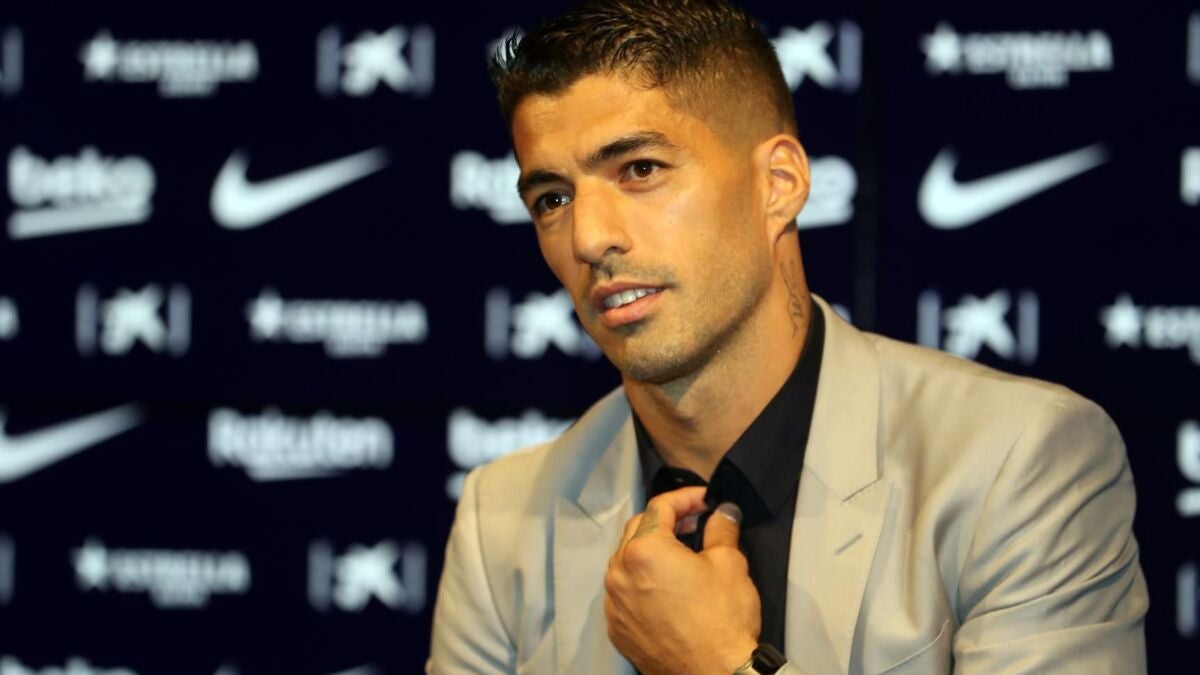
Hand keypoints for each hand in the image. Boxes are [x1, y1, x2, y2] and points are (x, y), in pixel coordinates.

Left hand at [604, 487, 760, 674]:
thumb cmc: (722, 623)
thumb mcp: (729, 564)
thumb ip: (721, 529)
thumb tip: (723, 513)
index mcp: (645, 551)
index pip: (660, 507)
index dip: (686, 498)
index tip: (705, 501)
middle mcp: (620, 573)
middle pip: (638, 529)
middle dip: (666, 521)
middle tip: (695, 522)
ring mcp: (615, 603)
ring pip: (626, 560)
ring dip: (650, 550)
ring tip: (681, 554)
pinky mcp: (618, 627)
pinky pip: (624, 592)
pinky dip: (642, 581)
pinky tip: (667, 586)